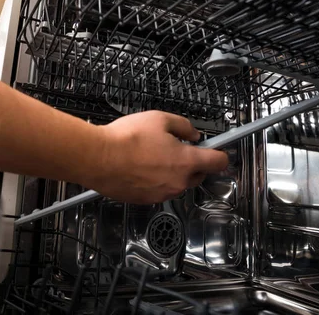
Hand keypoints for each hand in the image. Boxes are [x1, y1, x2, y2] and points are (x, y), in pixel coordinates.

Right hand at [93, 111, 228, 203]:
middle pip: (198, 174)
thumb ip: (183, 126)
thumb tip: (192, 133)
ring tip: (150, 155)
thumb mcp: (160, 118)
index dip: (220, 153)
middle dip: (192, 161)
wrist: (98, 158)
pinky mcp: (146, 200)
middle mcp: (178, 182)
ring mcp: (162, 193)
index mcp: (187, 161)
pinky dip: (154, 180)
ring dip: (171, 171)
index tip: (218, 149)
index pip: (219, 162)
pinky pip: (159, 189)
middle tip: (175, 146)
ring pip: (177, 182)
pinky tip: (140, 166)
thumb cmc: (126, 139)